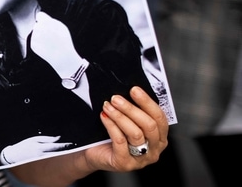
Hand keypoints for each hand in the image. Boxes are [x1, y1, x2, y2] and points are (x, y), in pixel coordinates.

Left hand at [8, 86, 168, 186]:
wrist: (93, 152)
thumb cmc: (112, 134)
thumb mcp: (127, 121)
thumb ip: (133, 110)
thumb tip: (129, 89)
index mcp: (159, 137)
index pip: (159, 117)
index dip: (147, 102)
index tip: (134, 89)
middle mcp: (154, 150)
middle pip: (149, 125)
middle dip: (132, 108)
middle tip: (116, 98)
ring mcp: (141, 159)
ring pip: (135, 133)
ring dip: (120, 116)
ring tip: (108, 105)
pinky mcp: (125, 164)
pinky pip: (121, 142)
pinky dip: (112, 127)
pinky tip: (104, 116)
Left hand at [31, 11, 82, 75]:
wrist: (62, 56)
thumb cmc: (64, 41)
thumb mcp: (61, 26)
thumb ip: (50, 20)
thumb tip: (41, 17)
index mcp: (46, 22)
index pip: (39, 15)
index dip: (43, 20)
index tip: (46, 24)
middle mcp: (39, 28)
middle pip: (37, 25)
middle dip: (42, 28)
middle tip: (49, 35)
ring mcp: (34, 37)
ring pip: (35, 33)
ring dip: (40, 36)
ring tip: (49, 42)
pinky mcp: (32, 45)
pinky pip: (34, 41)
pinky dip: (39, 43)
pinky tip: (46, 47)